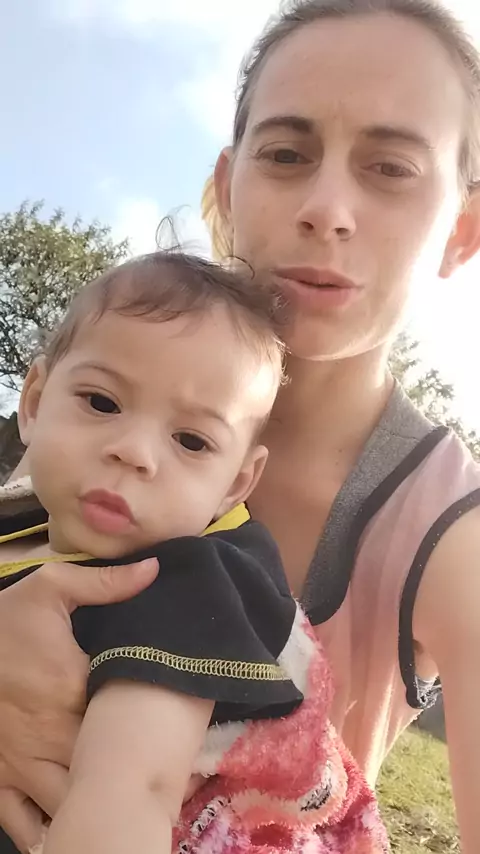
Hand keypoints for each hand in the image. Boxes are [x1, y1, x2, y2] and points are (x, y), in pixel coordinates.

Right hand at [0, 558, 157, 850]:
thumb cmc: (2, 620)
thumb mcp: (49, 588)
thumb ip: (105, 584)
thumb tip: (153, 570)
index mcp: (73, 688)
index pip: (127, 718)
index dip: (155, 729)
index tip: (180, 730)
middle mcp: (53, 735)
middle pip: (106, 769)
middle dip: (134, 775)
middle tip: (166, 776)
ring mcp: (23, 764)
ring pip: (72, 803)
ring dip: (99, 806)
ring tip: (132, 806)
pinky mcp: (0, 779)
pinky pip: (25, 823)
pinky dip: (51, 831)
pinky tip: (76, 828)